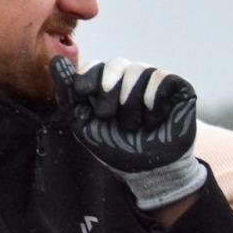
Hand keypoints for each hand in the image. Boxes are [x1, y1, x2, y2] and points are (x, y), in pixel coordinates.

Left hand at [52, 56, 207, 209]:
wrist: (151, 170)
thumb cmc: (118, 150)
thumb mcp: (85, 125)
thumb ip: (69, 95)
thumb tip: (55, 61)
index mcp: (111, 86)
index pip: (97, 65)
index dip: (89, 76)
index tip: (84, 94)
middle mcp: (133, 80)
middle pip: (117, 62)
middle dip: (109, 88)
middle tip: (109, 114)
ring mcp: (155, 83)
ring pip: (139, 69)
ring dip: (131, 100)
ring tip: (134, 124)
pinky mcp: (177, 88)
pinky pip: (161, 77)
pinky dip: (152, 98)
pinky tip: (153, 116)